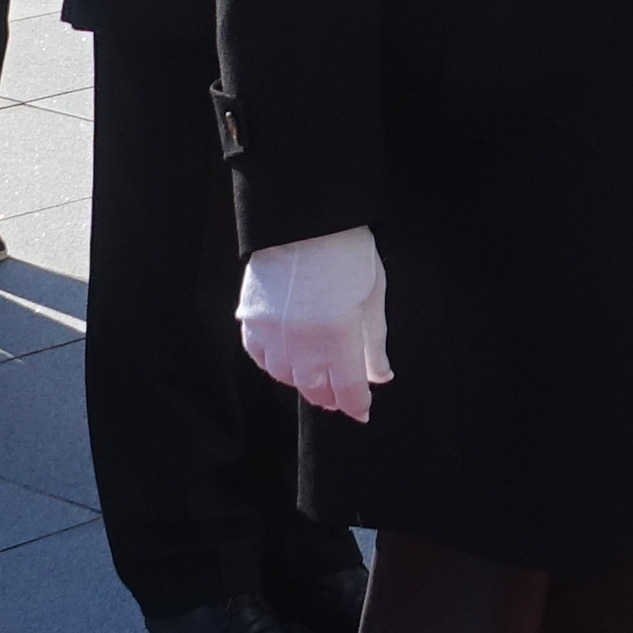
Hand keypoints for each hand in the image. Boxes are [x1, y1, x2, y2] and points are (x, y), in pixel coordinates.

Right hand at [236, 228, 391, 422]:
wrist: (303, 221)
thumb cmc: (346, 253)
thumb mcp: (373, 296)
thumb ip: (374, 343)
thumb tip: (380, 377)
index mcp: (338, 338)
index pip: (347, 389)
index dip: (356, 404)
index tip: (362, 411)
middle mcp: (303, 344)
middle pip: (315, 390)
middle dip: (330, 398)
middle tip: (339, 397)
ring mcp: (273, 334)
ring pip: (285, 377)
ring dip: (303, 382)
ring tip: (315, 376)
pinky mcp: (251, 321)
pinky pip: (260, 357)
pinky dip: (274, 364)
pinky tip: (286, 359)